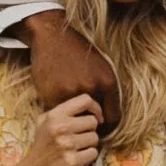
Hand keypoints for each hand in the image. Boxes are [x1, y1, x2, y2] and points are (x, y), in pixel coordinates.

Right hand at [17, 93, 102, 165]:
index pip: (85, 100)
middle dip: (89, 130)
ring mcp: (67, 144)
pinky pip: (93, 153)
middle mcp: (61, 127)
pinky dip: (88, 156)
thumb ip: (61, 112)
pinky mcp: (73, 161)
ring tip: (77, 148)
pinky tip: (77, 158)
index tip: (96, 117)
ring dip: (89, 144)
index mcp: (54, 115)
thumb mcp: (42, 123)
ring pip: (95, 138)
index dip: (95, 108)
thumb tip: (86, 105)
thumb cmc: (40, 147)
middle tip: (80, 138)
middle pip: (92, 122)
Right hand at [21, 10, 118, 134]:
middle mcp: (92, 88)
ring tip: (67, 113)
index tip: (102, 130)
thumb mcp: (102, 66)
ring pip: (75, 120)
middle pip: (94, 122)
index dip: (108, 128)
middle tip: (82, 122)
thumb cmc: (78, 51)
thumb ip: (106, 91)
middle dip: (89, 124)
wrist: (51, 36)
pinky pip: (58, 114)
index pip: (114, 118)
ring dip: (72, 120)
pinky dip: (57, 113)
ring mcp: (71, 92)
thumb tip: (106, 118)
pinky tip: (56, 102)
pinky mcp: (52, 95)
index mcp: (107, 82)